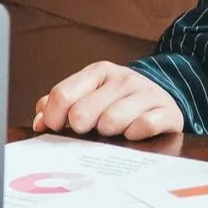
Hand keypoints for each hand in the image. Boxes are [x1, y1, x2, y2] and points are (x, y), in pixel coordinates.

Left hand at [31, 62, 183, 142]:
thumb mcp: (90, 95)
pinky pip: (144, 126)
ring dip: (109, 134)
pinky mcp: (167, 111)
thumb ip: (60, 104)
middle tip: (92, 130)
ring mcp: (146, 93)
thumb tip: (39, 120)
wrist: (163, 102)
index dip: (53, 118)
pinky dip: (135, 135)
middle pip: (82, 113)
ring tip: (114, 132)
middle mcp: (122, 78)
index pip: (62, 95)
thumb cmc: (119, 103)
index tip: (57, 129)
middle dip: (83, 128)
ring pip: (111, 121)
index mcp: (99, 72)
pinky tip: (134, 135)